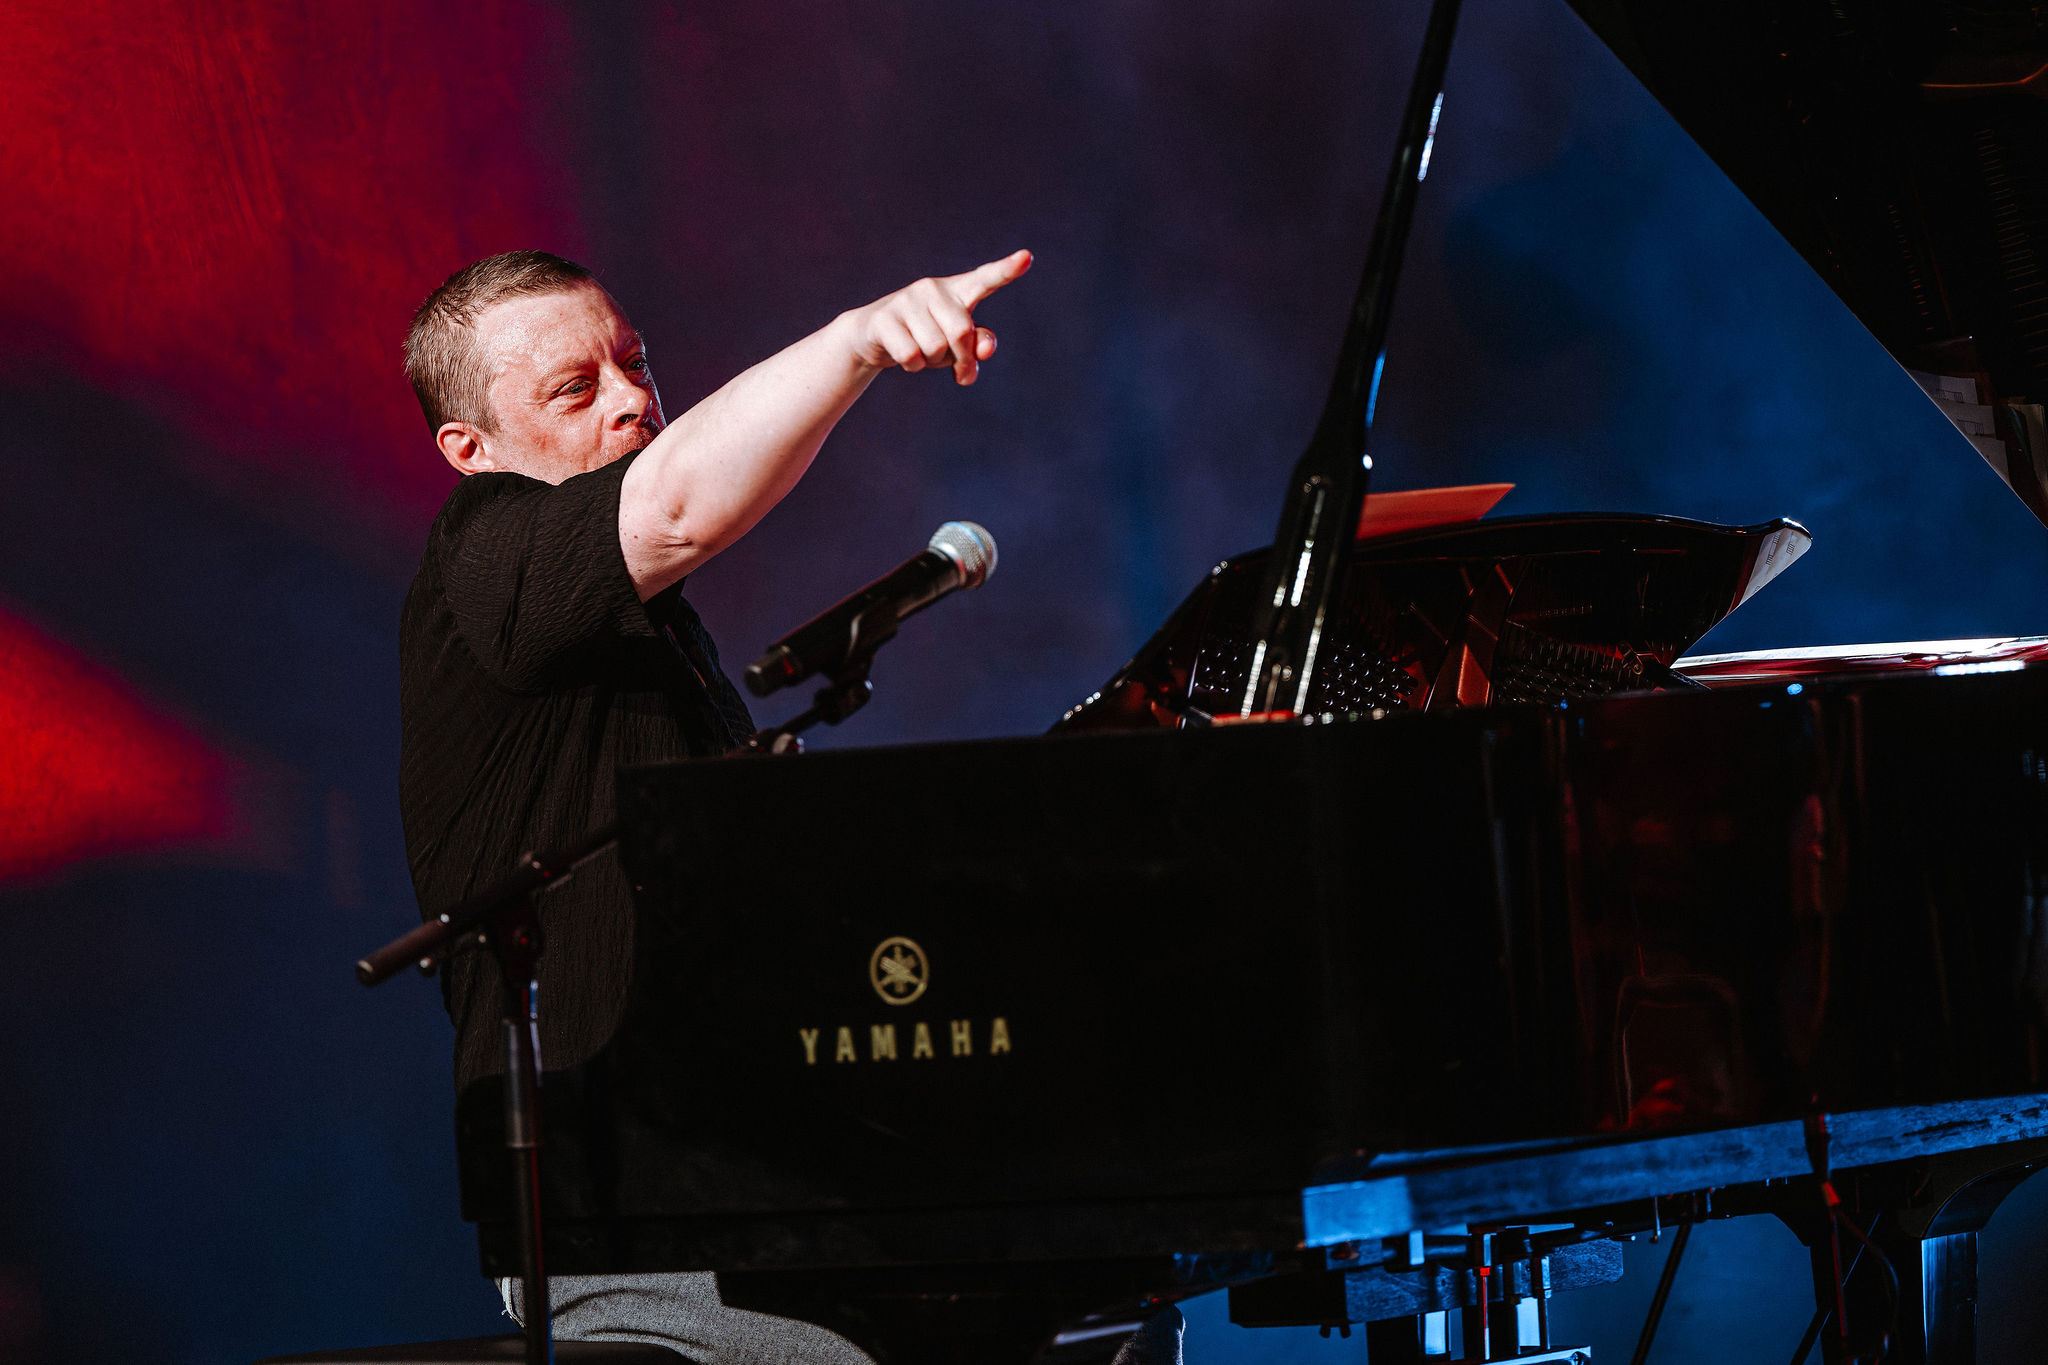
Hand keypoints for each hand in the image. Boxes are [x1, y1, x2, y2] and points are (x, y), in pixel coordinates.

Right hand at [843, 249, 1031, 384]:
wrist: (873, 337)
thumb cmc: (925, 338)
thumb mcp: (956, 345)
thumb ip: (978, 346)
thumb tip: (984, 350)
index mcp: (958, 291)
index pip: (986, 279)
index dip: (1007, 270)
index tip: (1026, 258)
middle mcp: (933, 288)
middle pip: (961, 331)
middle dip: (960, 359)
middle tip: (957, 371)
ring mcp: (907, 300)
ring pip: (934, 348)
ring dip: (932, 363)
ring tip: (922, 353)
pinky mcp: (884, 318)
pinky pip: (911, 356)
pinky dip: (913, 366)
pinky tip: (904, 356)